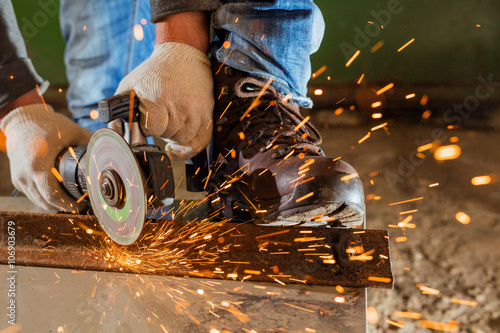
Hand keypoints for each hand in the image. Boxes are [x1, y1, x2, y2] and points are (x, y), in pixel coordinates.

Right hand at [1, 104, 91, 211]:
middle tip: (80, 206)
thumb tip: (108, 154)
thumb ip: (91, 143)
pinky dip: (44, 198)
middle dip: (64, 207)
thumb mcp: (72, 131)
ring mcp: (19, 177)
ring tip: (70, 203)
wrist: (22, 119)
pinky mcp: (17, 179)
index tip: (82, 205)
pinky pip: (32, 195)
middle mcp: (26, 173)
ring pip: (38, 201)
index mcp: (39, 163)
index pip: (53, 194)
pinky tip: (57, 196)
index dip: (68, 204)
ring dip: (54, 205)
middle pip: (46, 202)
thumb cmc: (48, 124)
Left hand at [111, 42, 213, 159]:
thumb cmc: (154, 72)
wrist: (183, 56)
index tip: (147, 120)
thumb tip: (117, 133)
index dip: (147, 128)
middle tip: (160, 119)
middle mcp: (180, 105)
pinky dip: (191, 146)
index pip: (152, 130)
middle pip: (168, 136)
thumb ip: (119, 111)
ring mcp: (196, 110)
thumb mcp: (130, 85)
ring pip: (184, 140)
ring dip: (175, 136)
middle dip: (161, 131)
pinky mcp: (207, 112)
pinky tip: (182, 143)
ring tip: (171, 123)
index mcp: (158, 98)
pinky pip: (201, 141)